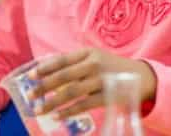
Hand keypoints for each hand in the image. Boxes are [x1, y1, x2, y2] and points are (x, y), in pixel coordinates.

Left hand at [26, 48, 156, 118]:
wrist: (141, 76)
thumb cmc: (111, 67)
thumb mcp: (95, 58)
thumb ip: (75, 63)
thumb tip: (47, 70)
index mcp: (88, 53)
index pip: (62, 60)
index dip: (45, 68)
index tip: (30, 76)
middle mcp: (93, 64)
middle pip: (64, 76)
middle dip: (44, 86)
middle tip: (30, 95)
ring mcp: (101, 80)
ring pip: (71, 92)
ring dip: (53, 102)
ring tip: (39, 109)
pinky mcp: (107, 95)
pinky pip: (84, 105)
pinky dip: (69, 111)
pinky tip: (57, 117)